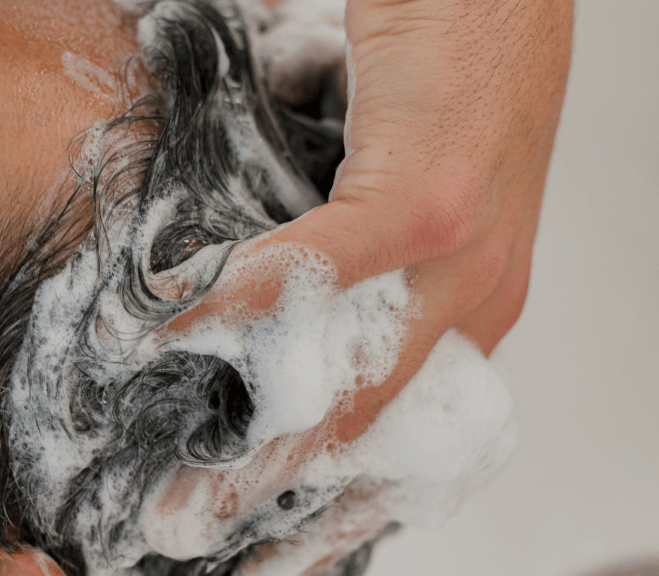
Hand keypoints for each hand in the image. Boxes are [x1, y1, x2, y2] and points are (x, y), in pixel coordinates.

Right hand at [156, 0, 571, 569]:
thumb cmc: (441, 84)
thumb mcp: (395, 203)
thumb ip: (345, 268)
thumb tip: (261, 309)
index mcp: (470, 307)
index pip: (394, 426)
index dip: (325, 484)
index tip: (258, 521)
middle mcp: (475, 300)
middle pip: (369, 427)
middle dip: (277, 488)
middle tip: (192, 522)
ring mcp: (463, 257)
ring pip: (352, 379)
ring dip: (258, 432)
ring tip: (184, 477)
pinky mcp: (426, 199)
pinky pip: (316, 271)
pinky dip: (243, 304)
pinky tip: (183, 327)